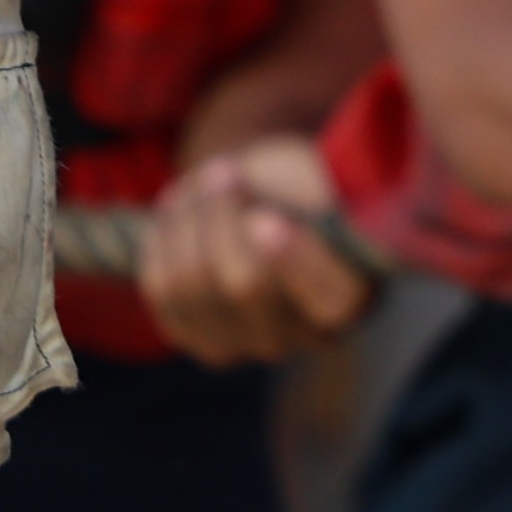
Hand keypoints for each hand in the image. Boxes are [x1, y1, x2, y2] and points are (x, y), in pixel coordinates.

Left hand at [136, 135, 376, 364]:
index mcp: (350, 294)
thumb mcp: (321, 177)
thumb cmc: (306, 184)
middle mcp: (301, 334)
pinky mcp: (198, 337)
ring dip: (188, 219)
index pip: (326, 295)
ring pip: (191, 284)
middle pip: (243, 285)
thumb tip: (256, 215)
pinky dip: (163, 238)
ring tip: (203, 178)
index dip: (294, 263)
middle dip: (222, 217)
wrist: (273, 204)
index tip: (266, 218)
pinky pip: (161, 288)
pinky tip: (180, 207)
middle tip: (223, 168)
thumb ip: (309, 193)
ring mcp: (246, 343)